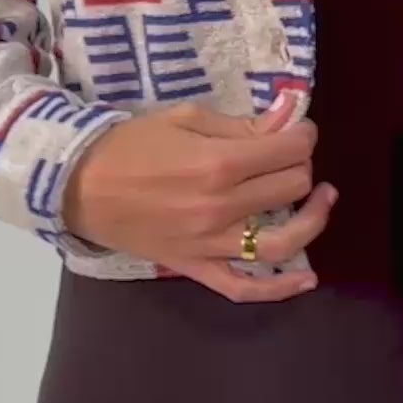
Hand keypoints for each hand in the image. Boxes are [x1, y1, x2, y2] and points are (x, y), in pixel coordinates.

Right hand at [62, 90, 336, 302]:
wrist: (79, 184)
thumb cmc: (131, 144)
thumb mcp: (186, 118)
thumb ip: (241, 124)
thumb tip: (289, 114)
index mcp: (218, 164)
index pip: (287, 151)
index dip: (302, 135)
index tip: (298, 129)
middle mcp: (221, 208)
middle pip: (290, 189)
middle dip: (300, 165)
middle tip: (289, 154)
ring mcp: (210, 245)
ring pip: (283, 242)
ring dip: (312, 220)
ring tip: (323, 199)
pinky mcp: (196, 268)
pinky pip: (244, 287)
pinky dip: (280, 288)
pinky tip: (307, 278)